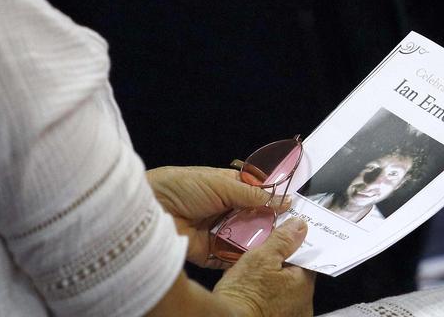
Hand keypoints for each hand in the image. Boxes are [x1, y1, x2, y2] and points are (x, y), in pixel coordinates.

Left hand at [147, 166, 289, 267]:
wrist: (151, 208)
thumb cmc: (181, 186)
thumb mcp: (222, 184)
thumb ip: (253, 195)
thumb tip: (281, 199)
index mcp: (228, 188)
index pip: (258, 196)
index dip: (274, 202)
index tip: (293, 208)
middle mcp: (225, 210)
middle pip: (254, 219)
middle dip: (268, 224)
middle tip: (287, 229)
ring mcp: (217, 231)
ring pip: (245, 239)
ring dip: (257, 241)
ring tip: (272, 243)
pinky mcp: (209, 252)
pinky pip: (230, 257)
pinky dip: (240, 258)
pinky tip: (253, 257)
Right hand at [214, 217, 314, 316]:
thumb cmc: (243, 294)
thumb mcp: (261, 257)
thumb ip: (283, 240)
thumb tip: (300, 225)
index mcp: (304, 284)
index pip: (307, 258)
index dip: (292, 247)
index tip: (280, 242)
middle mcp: (303, 304)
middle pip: (296, 274)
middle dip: (282, 264)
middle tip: (263, 257)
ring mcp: (291, 315)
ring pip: (285, 288)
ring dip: (274, 280)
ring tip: (254, 274)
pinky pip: (276, 302)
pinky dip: (268, 295)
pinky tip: (252, 290)